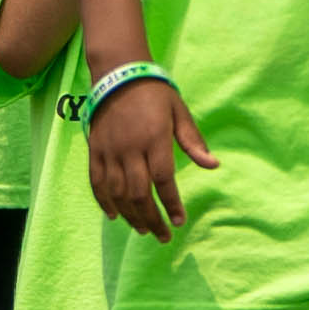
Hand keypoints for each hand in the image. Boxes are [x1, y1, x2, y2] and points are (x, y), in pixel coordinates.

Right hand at [87, 74, 214, 239]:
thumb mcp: (179, 113)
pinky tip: (115, 215)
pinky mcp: (95, 150)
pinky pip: (97, 182)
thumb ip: (194, 142)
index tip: (179, 220)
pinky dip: (104, 202)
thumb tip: (213, 165)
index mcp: (154, 139)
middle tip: (162, 235)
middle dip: (151, 218)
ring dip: (130, 215)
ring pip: (117, 193)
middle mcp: (130, 148)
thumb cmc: (155, 94)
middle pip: (139, 193)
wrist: (118, 74)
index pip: (163, 180)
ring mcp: (109, 151)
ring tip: (142, 229)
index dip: (171, 204)